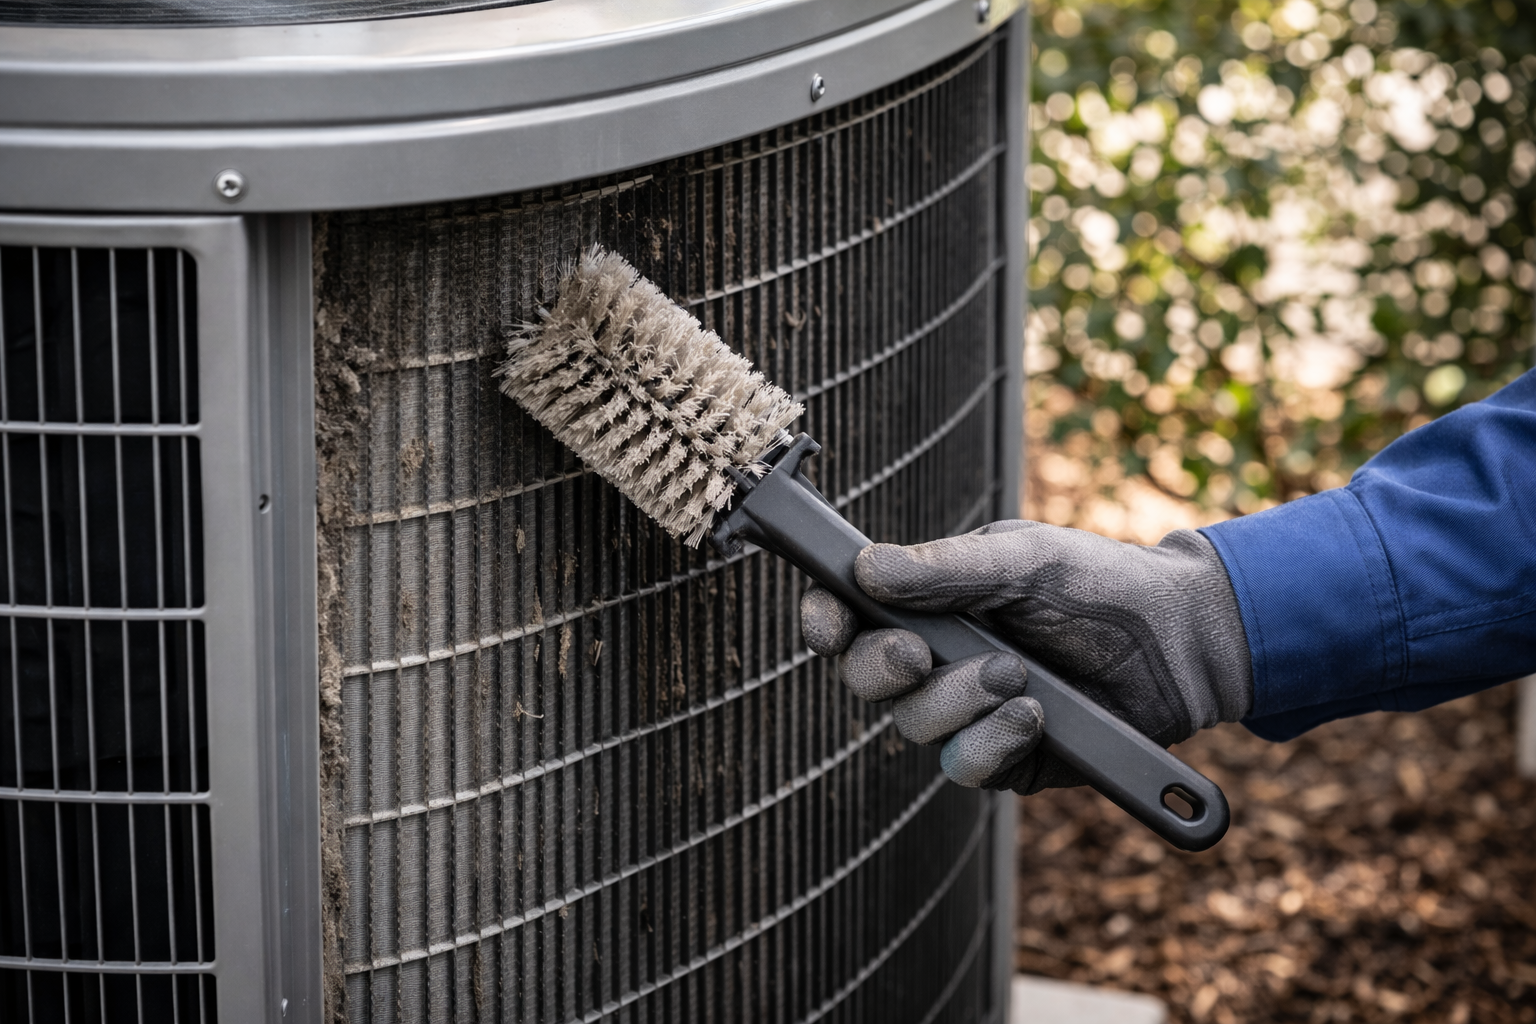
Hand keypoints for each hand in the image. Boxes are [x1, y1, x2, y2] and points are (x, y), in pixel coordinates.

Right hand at [799, 520, 1252, 792]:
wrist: (1180, 642)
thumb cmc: (1098, 583)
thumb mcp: (1024, 557)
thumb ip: (945, 567)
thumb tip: (867, 568)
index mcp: (929, 603)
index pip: (850, 615)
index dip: (823, 620)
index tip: (824, 622)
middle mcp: (937, 661)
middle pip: (863, 678)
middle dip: (883, 667)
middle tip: (921, 652)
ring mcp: (966, 713)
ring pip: (911, 727)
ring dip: (957, 700)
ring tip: (1017, 675)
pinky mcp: (1003, 760)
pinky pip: (964, 767)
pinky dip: (991, 741)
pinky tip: (1033, 715)